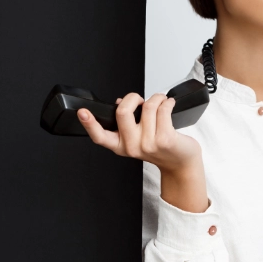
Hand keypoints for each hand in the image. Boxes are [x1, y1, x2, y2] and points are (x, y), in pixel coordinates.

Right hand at [75, 92, 201, 173]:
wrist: (180, 164)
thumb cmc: (161, 150)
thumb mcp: (137, 138)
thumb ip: (126, 122)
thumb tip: (119, 102)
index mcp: (120, 146)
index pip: (100, 136)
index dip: (89, 123)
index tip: (82, 112)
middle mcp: (132, 146)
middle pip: (123, 112)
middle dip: (132, 97)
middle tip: (140, 99)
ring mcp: (148, 143)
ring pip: (148, 106)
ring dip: (156, 98)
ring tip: (160, 102)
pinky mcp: (165, 139)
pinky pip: (163, 109)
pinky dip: (167, 102)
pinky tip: (169, 105)